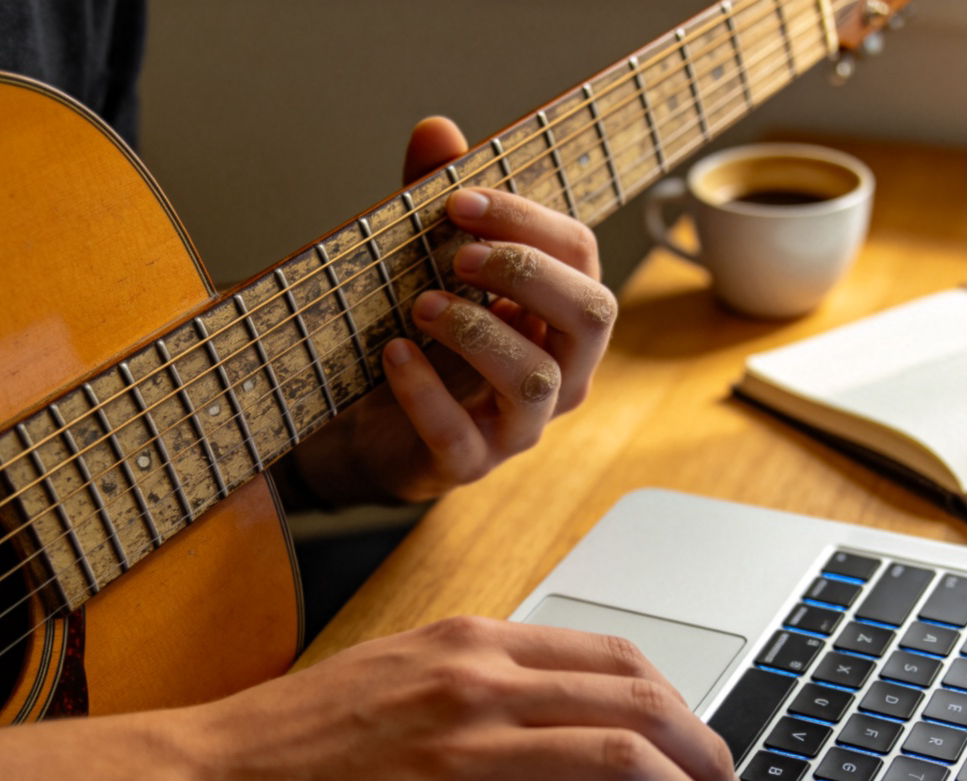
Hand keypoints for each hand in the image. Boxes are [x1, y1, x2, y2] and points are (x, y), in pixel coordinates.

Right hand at [175, 618, 742, 780]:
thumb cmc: (294, 734)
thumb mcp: (400, 674)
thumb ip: (481, 686)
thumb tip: (552, 727)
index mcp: (471, 642)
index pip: (611, 652)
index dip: (674, 697)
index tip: (694, 734)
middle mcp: (477, 683)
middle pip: (636, 700)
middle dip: (703, 748)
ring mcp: (462, 752)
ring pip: (619, 759)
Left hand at [291, 117, 616, 504]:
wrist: (374, 428)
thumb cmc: (421, 342)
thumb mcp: (427, 266)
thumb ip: (437, 208)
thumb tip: (438, 131)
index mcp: (559, 317)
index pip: (581, 257)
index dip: (528, 221)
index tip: (459, 201)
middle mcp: (560, 372)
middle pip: (592, 315)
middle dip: (527, 272)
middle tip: (459, 255)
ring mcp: (520, 425)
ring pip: (537, 380)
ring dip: (478, 331)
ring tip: (420, 305)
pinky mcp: (471, 463)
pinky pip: (461, 435)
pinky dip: (424, 392)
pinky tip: (392, 354)